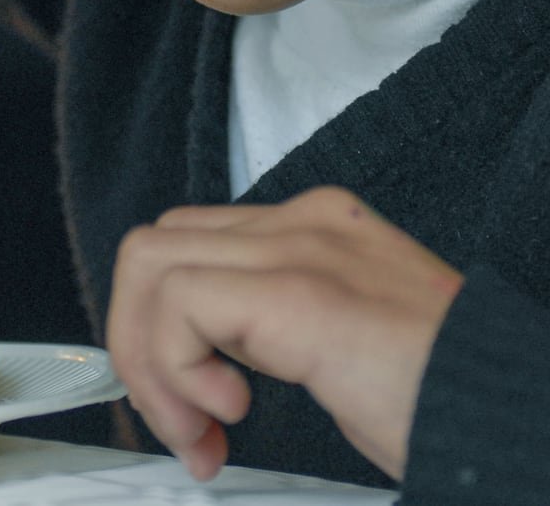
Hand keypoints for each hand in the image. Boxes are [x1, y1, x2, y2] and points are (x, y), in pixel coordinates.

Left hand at [107, 186, 462, 480]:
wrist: (518, 415)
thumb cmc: (440, 394)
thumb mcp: (329, 346)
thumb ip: (261, 327)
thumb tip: (189, 360)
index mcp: (310, 231)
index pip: (184, 248)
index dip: (160, 331)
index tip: (190, 409)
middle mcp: (300, 224)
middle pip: (154, 250)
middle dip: (140, 346)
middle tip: (185, 427)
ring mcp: (300, 248)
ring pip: (149, 265)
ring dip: (151, 363)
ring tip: (203, 427)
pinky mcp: (300, 289)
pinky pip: (180, 302)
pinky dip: (176, 366)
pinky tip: (231, 409)